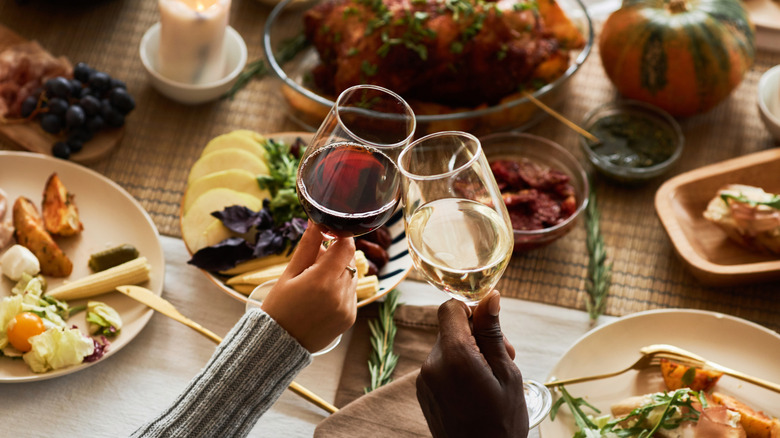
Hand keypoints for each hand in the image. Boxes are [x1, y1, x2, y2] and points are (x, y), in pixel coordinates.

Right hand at [261, 222, 357, 351]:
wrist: (279, 344)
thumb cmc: (279, 307)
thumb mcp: (289, 274)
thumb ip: (308, 247)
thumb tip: (317, 222)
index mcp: (322, 281)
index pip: (346, 246)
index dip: (340, 237)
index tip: (329, 235)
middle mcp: (339, 294)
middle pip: (348, 260)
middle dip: (335, 256)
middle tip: (314, 264)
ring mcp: (347, 308)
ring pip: (351, 276)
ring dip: (338, 273)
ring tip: (315, 284)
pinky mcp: (350, 318)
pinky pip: (351, 293)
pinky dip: (340, 290)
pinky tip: (321, 298)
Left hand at [416, 291, 528, 437]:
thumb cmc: (502, 423)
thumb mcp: (507, 373)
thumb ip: (493, 333)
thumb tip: (491, 297)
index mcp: (454, 356)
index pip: (450, 309)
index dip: (471, 310)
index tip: (490, 325)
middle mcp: (432, 365)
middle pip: (451, 329)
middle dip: (477, 336)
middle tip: (505, 356)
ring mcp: (424, 379)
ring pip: (447, 347)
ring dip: (469, 353)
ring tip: (491, 378)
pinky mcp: (423, 391)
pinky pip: (440, 366)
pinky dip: (458, 369)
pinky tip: (476, 389)